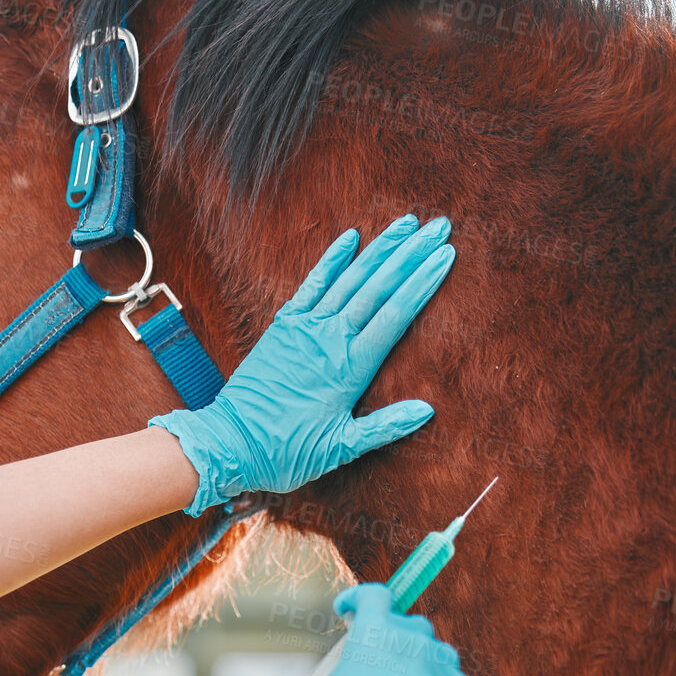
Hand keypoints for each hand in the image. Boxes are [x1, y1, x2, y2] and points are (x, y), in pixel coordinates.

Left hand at [149, 214, 453, 515]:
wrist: (229, 443)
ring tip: (406, 223)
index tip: (446, 255)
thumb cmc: (286, 452)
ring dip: (379, 249)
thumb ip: (385, 427)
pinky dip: (331, 260)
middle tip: (439, 227)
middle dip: (411, 254)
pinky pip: (312, 284)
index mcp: (351, 368)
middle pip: (379, 287)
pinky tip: (350, 237)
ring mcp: (305, 328)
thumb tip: (427, 410)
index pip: (396, 315)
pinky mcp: (283, 326)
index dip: (423, 282)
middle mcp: (330, 339)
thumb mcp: (340, 448)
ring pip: (350, 279)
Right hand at [262, 584, 490, 675]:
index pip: (372, 595)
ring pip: (440, 658)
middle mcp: (415, 639)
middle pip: (411, 626)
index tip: (348, 610)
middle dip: (397, 639)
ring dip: (427, 670)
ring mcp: (446, 666)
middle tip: (381, 664)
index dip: (359, 599)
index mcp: (376, 630)